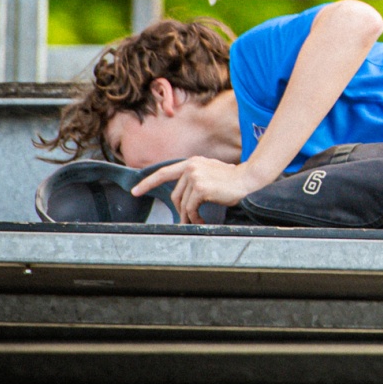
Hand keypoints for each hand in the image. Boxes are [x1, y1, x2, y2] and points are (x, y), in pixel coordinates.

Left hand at [134, 155, 269, 224]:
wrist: (248, 179)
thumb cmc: (232, 180)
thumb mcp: (210, 173)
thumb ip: (194, 178)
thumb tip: (182, 198)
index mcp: (191, 162)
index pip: (164, 172)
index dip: (147, 183)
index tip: (135, 191)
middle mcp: (191, 166)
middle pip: (175, 194)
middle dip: (179, 210)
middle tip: (187, 220)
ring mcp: (195, 176)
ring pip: (182, 203)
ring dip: (189, 216)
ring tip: (197, 220)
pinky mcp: (201, 187)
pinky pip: (190, 208)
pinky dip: (194, 217)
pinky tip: (202, 220)